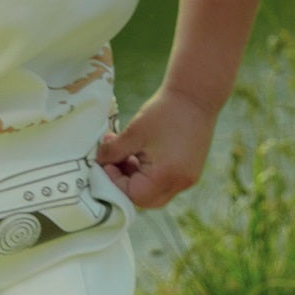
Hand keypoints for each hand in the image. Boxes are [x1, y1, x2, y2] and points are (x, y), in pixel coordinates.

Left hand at [96, 88, 217, 210]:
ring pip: (155, 191)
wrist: (196, 95)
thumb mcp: (133, 132)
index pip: (133, 195)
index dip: (115, 182)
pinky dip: (151, 173)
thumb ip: (113, 152)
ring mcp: (188, 178)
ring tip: (127, 151)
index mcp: (166, 176)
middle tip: (115, 161)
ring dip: (137, 177)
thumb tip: (98, 163)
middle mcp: (180, 183)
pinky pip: (166, 181)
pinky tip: (143, 151)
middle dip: (125, 183)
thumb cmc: (164, 111)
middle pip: (145, 199)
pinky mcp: (190, 170)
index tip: (106, 162)